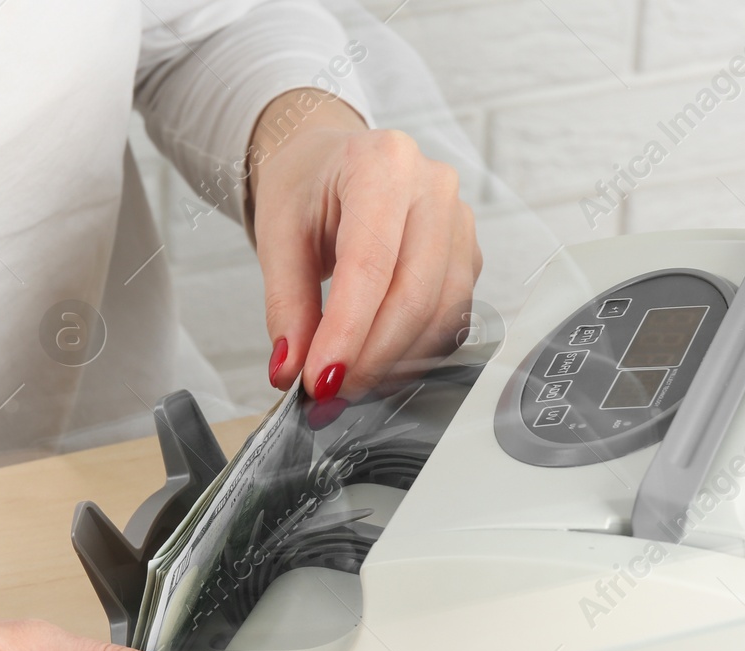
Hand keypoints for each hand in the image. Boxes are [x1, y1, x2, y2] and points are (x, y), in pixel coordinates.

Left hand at [249, 90, 481, 402]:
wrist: (330, 166)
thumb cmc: (307, 190)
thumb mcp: (278, 236)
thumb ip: (286, 305)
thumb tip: (290, 368)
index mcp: (382, 164)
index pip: (371, 264)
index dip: (347, 331)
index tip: (320, 379)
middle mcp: (433, 187)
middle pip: (415, 294)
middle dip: (371, 356)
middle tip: (330, 391)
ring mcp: (460, 221)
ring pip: (441, 313)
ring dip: (395, 362)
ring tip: (349, 382)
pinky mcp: (467, 255)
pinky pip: (452, 317)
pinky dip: (414, 351)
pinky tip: (379, 364)